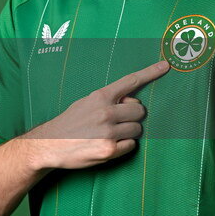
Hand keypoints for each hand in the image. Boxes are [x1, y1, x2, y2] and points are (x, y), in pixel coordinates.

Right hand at [22, 60, 169, 170]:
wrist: (49, 144)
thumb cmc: (70, 123)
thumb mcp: (85, 103)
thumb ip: (108, 100)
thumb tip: (131, 102)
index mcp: (100, 97)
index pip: (130, 82)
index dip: (150, 73)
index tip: (165, 66)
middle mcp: (106, 112)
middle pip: (140, 111)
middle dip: (133, 117)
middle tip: (120, 122)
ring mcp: (108, 132)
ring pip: (137, 129)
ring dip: (128, 133)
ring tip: (110, 135)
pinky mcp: (109, 150)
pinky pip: (131, 146)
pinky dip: (124, 147)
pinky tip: (109, 145)